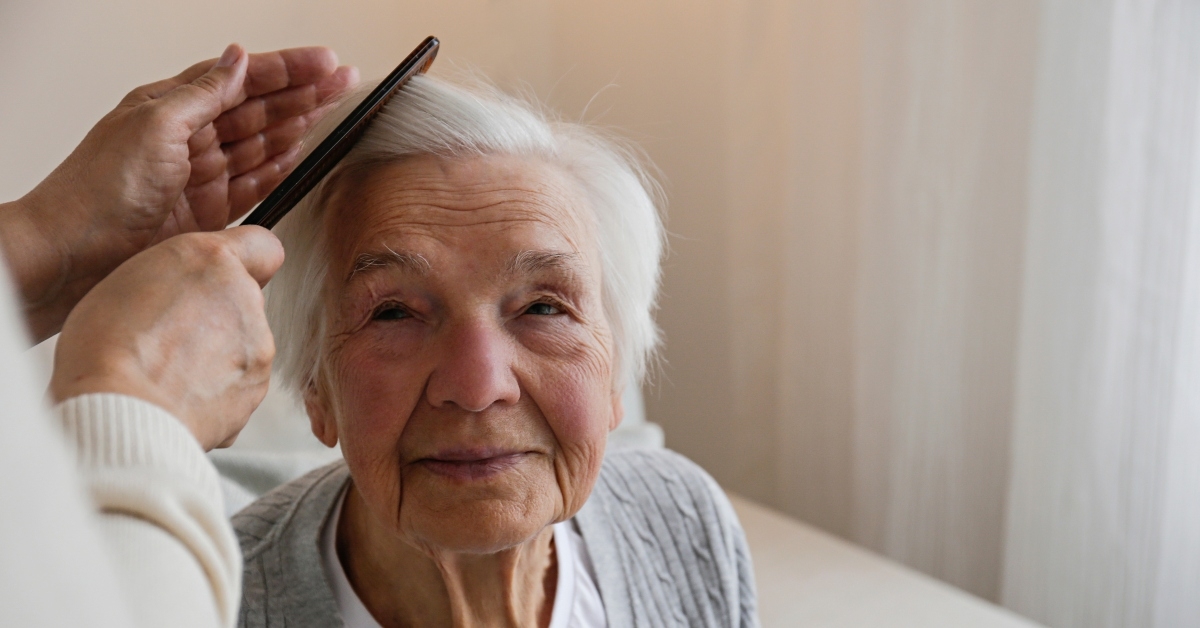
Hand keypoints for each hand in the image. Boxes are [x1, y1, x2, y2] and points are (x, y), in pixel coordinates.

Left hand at [2, 44, 356, 340]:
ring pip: (261, 144)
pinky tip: (298, 154)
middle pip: (258, 109)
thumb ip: (202, 93)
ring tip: (331, 109)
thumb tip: (236, 59)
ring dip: (298, 125)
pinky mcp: (209, 214)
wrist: (76, 255)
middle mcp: (187, 139)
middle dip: (303, 93)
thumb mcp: (154, 124)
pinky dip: (279, 168)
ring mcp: (199, 177)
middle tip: (342, 82)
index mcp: (170, 106)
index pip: (240, 79)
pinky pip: (254, 184)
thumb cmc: (98, 190)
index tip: (325, 63)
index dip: (285, 69)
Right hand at [50, 226, 283, 449]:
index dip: (243, 262)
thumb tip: (187, 292)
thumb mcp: (127, 279)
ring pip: (243, 343)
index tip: (223, 278)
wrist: (123, 411)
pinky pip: (239, 382)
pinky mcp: (257, 385)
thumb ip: (175, 277)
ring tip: (169, 372)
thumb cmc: (107, 347)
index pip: (261, 245)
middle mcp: (245, 297)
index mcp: (211, 260)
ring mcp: (258, 344)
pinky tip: (179, 395)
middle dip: (217, 315)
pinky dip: (217, 389)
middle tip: (172, 336)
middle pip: (244, 300)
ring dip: (217, 354)